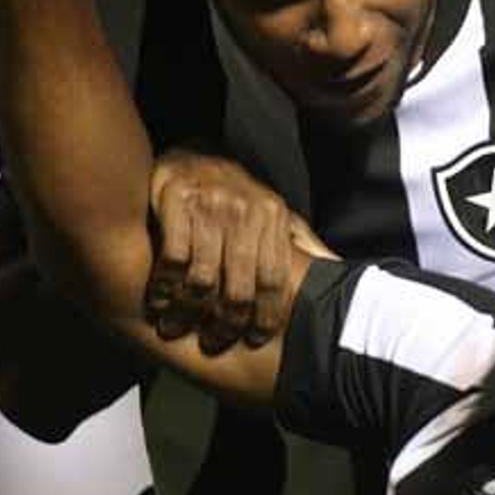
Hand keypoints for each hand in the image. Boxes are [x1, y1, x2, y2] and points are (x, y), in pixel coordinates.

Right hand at [144, 150, 297, 353]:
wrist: (196, 153)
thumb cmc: (238, 194)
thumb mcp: (275, 212)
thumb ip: (301, 240)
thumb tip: (335, 267)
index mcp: (273, 216)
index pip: (274, 278)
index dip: (265, 315)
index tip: (254, 339)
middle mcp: (244, 212)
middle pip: (239, 286)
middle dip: (226, 322)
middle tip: (212, 341)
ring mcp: (209, 206)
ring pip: (203, 277)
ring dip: (188, 310)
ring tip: (176, 327)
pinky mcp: (175, 200)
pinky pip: (173, 256)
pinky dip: (165, 284)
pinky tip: (159, 299)